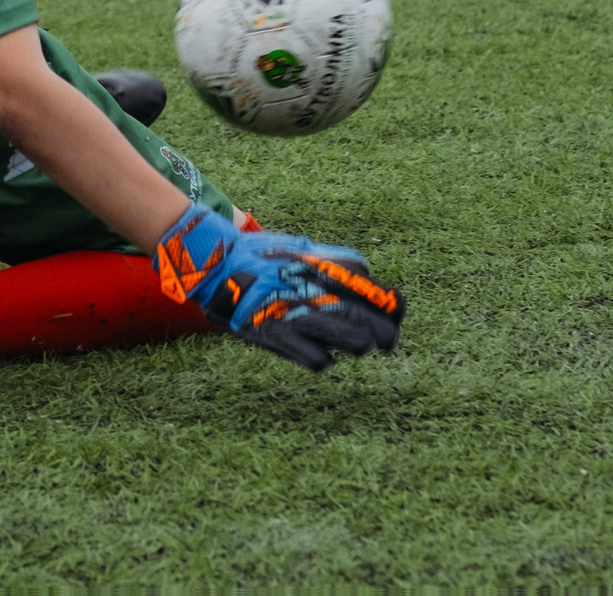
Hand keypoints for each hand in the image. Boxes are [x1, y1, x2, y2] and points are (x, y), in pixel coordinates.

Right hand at [154, 202, 402, 372]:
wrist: (217, 262)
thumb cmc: (264, 255)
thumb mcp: (304, 250)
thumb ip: (336, 264)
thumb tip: (366, 278)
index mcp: (330, 269)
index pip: (382, 295)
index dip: (394, 308)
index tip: (394, 314)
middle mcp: (321, 293)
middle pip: (373, 324)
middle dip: (385, 335)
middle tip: (383, 339)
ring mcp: (301, 316)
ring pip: (354, 343)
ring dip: (360, 346)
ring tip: (358, 346)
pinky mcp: (279, 337)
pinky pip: (316, 361)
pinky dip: (323, 360)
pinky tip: (321, 353)